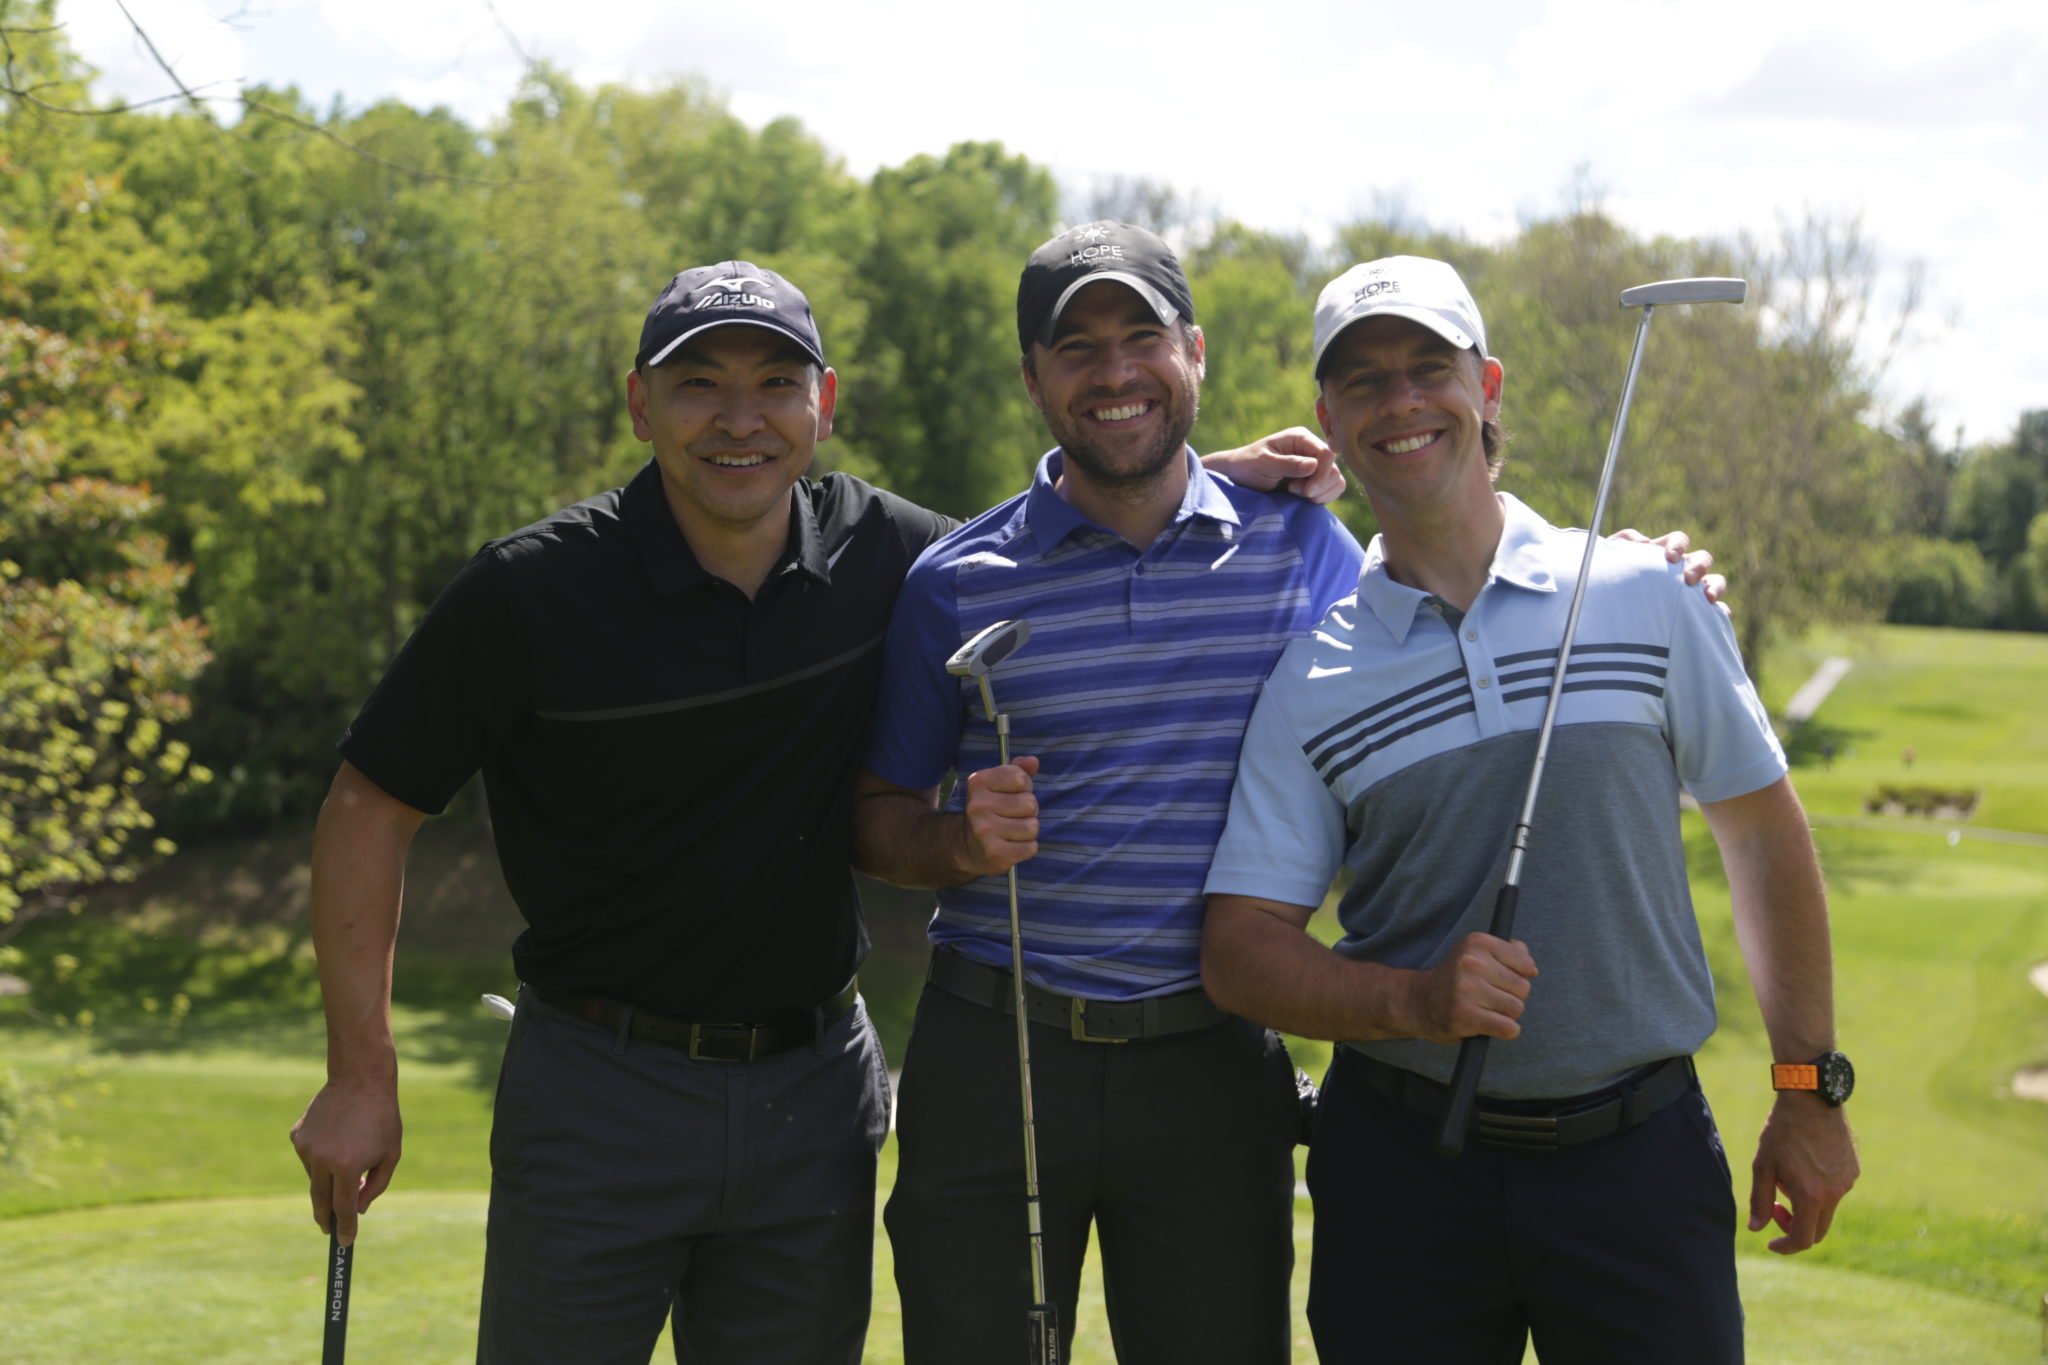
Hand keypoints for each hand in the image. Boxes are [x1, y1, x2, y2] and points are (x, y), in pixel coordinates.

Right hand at [291, 1079, 402, 1246]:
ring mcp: (306, 1148)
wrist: (360, 1079)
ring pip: (314, 1178)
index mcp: (346, 1166)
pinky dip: (321, 1157)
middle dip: (326, 1218)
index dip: (345, 1227)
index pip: (343, 1208)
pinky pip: (309, 1157)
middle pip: (320, 1201)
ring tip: (349, 1154)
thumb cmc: (382, 1118)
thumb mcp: (390, 1154)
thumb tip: (357, 1209)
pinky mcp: (297, 1136)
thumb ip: (375, 1185)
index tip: (345, 1242)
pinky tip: (336, 1138)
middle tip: (331, 1228)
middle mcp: (321, 1160)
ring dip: (329, 1178)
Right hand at [959, 755, 1039, 875]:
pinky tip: (1011, 845)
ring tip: (1011, 831)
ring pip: (1032, 827)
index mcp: (978, 782)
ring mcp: (985, 831)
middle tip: (1011, 815)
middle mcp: (978, 806)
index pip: (1021, 778)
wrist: (967, 845)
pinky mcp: (995, 854)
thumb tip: (1033, 761)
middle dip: (1027, 810)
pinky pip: (1031, 848)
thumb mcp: (999, 784)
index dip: (1024, 787)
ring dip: (1027, 830)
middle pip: (1030, 803)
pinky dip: (1026, 848)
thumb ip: (1018, 769)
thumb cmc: (991, 809)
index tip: (1011, 794)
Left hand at [1202, 427, 1345, 504]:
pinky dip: (1321, 498)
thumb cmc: (1247, 466)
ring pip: (1336, 481)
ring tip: (1295, 494)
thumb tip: (1314, 464)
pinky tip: (1302, 498)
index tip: (1305, 491)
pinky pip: (1332, 490)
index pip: (1328, 454)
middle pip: (1334, 470)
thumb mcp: (1264, 464)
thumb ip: (1288, 464)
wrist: (1237, 478)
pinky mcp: (1315, 480)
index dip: (1321, 474)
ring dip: (1320, 493)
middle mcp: (1311, 449)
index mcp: (1301, 438)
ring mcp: (1315, 465)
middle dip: (1318, 486)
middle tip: (1293, 491)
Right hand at [1406, 932, 1537, 1043]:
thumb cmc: (1458, 979)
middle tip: (1489, 997)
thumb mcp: (1478, 954)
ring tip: (1486, 1010)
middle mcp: (1471, 963)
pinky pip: (1508, 1028)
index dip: (1519, 976)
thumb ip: (1510, 952)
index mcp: (1477, 943)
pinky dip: (1506, 1030)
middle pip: (1523, 988)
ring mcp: (1467, 989)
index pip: (1526, 964)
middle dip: (1512, 996)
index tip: (1500, 980)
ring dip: (1506, 1014)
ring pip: (1516, 1008)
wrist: (1420, 1001)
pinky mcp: (1465, 1016)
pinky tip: (1491, 1025)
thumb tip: (1532, 968)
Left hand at [1612, 527, 1728, 614]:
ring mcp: (1692, 591)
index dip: (1678, 545)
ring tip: (1707, 598)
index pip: (1679, 540)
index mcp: (1664, 553)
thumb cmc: (1611, 581)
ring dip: (1715, 586)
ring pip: (1715, 582)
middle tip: (1689, 579)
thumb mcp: (1611, 560)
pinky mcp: (1697, 613)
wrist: (1609, 610)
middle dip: (1699, 566)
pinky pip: (1716, 613)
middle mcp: (1682, 570)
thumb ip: (1623, 542)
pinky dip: (1720, 613)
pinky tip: (1715, 619)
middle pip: (1703, 558)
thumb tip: (1644, 541)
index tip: (1670, 557)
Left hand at [1748, 1092, 1857, 1252]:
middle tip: (1776, 1207)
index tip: (1772, 1242)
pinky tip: (1805, 1163)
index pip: (1803, 1239)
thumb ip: (1760, 1200)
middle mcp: (1835, 1194)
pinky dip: (1819, 1189)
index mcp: (1811, 1196)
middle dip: (1795, 1226)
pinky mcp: (1854, 1170)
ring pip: (1827, 1208)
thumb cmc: (1782, 1131)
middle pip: (1818, 1230)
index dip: (1786, 1246)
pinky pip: (1836, 1190)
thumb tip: (1756, 1228)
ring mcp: (1848, 1182)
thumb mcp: (1763, 1166)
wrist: (1811, 1099)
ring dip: (1806, 1204)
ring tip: (1789, 1173)